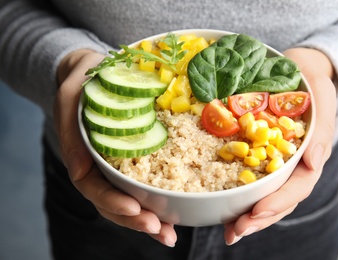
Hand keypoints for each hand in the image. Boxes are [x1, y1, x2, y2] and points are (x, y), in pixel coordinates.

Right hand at [54, 49, 176, 246]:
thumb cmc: (83, 81)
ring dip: (150, 218)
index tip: (135, 209)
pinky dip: (159, 198)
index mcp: (84, 155)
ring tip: (171, 233)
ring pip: (131, 198)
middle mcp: (102, 165)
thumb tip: (79, 172)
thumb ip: (71, 132)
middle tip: (162, 231)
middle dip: (137, 219)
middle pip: (114, 202)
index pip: (94, 188)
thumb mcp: (70, 98)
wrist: (97, 71)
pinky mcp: (138, 156)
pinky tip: (176, 211)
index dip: (113, 202)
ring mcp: (120, 164)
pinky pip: (146, 181)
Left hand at [224, 48, 336, 244]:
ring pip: (261, 195)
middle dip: (258, 218)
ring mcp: (270, 162)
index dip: (279, 201)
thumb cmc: (311, 84)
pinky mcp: (252, 153)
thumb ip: (322, 131)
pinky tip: (219, 207)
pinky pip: (244, 176)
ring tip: (228, 230)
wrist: (294, 70)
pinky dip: (233, 194)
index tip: (258, 212)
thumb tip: (314, 164)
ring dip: (245, 215)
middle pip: (278, 200)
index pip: (297, 187)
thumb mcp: (322, 99)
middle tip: (237, 231)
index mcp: (307, 156)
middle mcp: (288, 164)